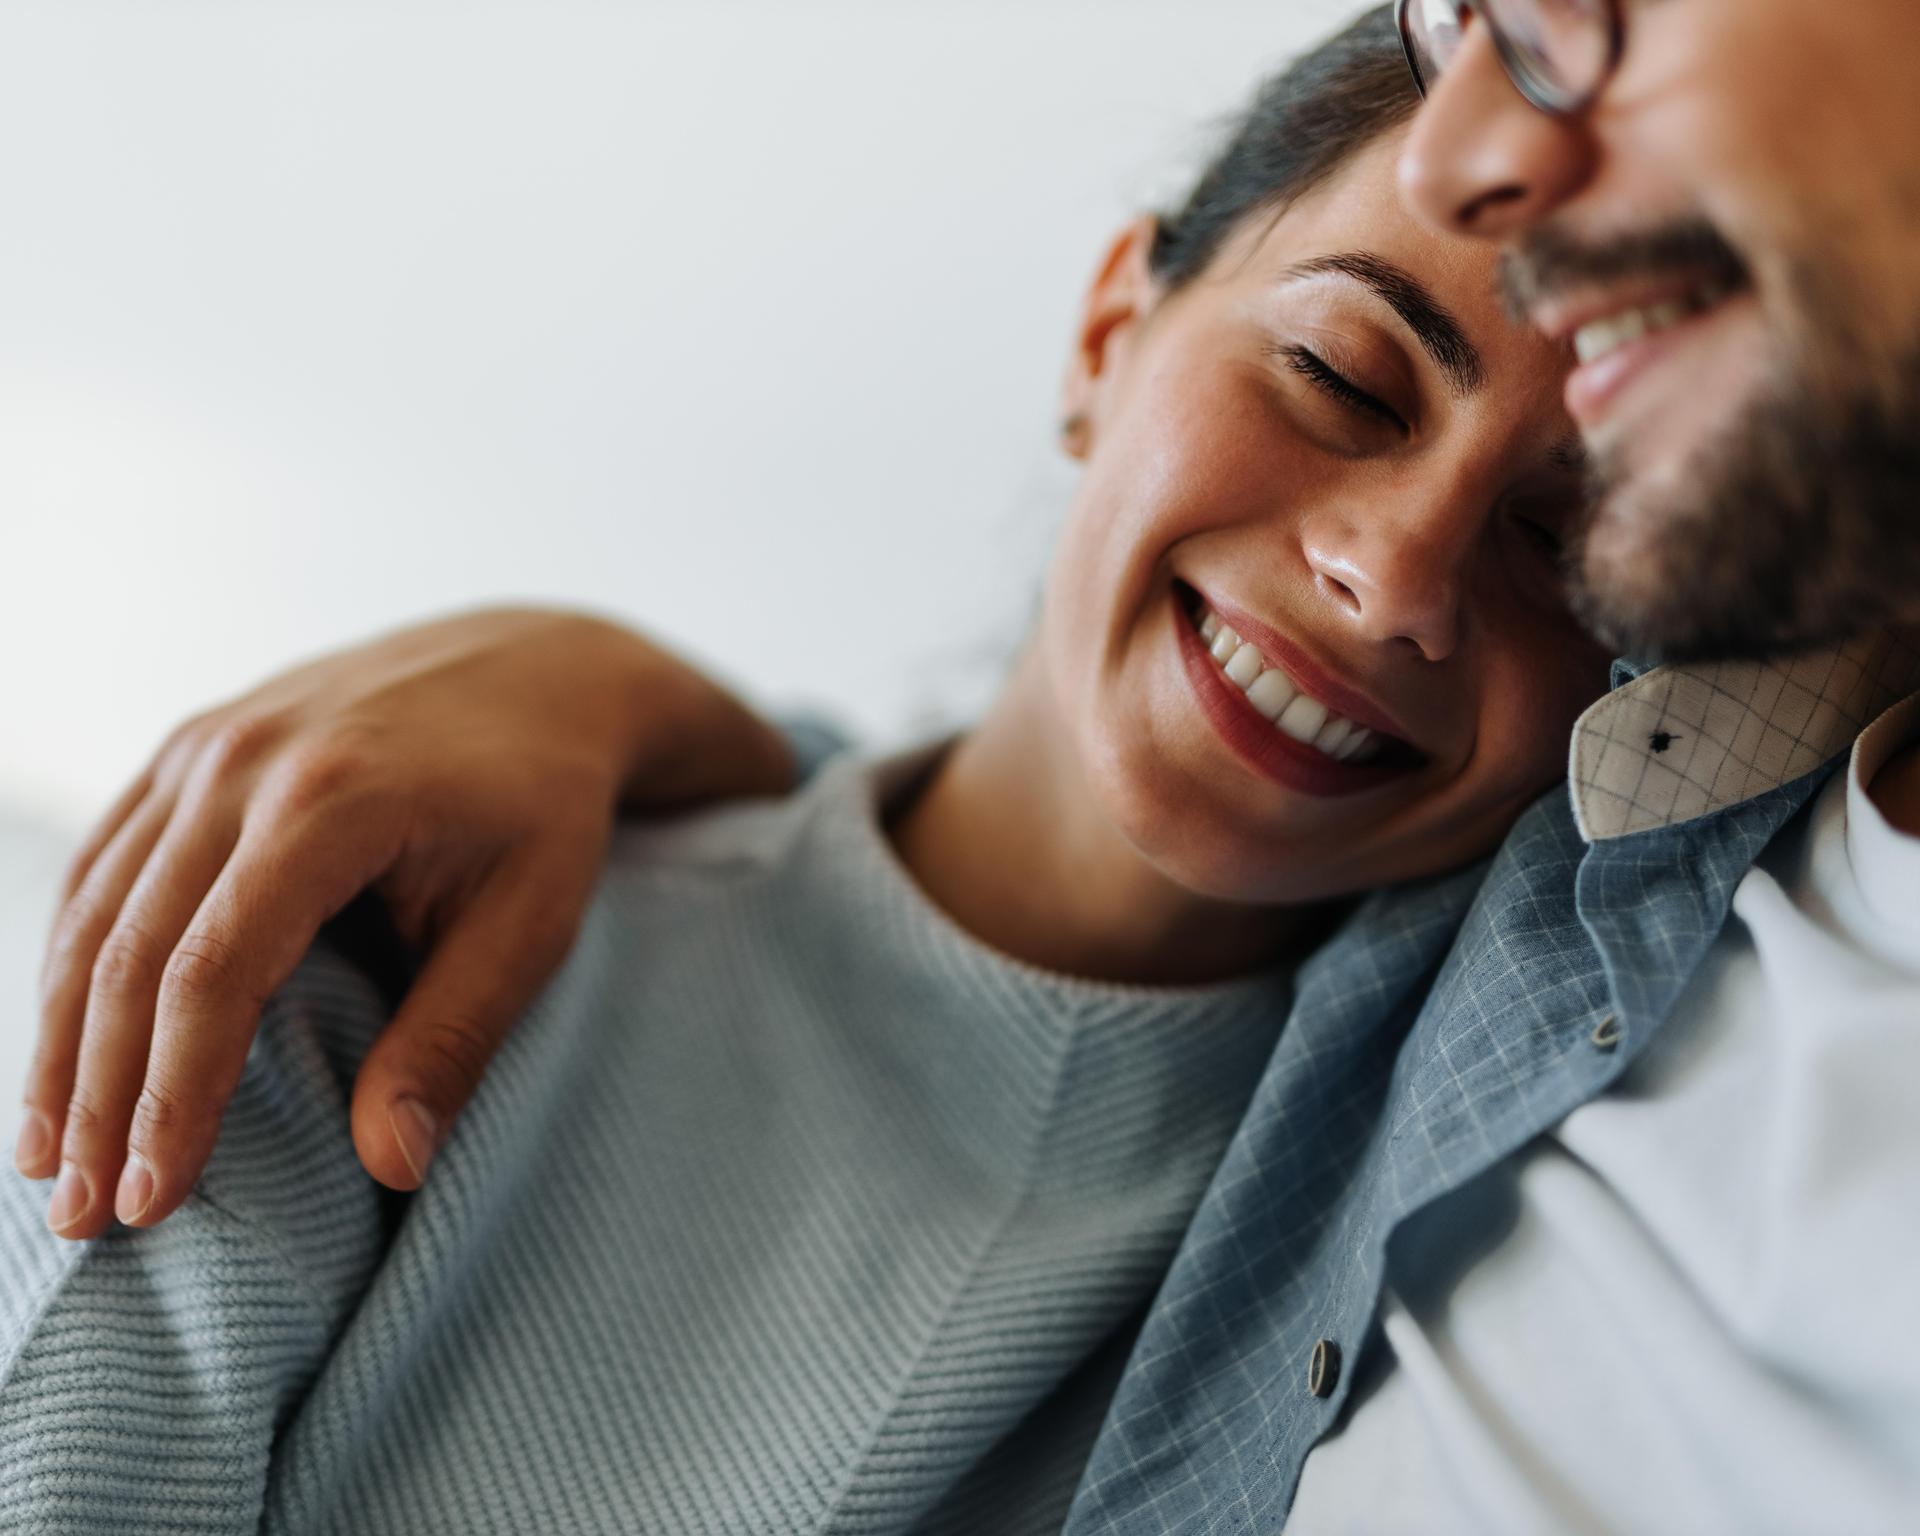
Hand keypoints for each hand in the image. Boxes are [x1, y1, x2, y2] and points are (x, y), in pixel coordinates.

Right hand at [20, 606, 792, 1237]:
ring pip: (92, 909)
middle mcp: (243, 760)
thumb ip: (455, 1037)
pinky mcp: (192, 745)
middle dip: (96, 1095)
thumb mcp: (533, 919)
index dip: (170, 1098)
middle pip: (129, 951)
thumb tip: (390, 1168)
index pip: (212, 972)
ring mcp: (206, 743)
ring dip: (60, 1041)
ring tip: (45, 1160)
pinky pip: (104, 862)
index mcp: (330, 799)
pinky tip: (63, 1045)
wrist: (544, 668)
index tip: (149, 1205)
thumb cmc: (548, 803)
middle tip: (77, 1218)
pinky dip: (72, 959)